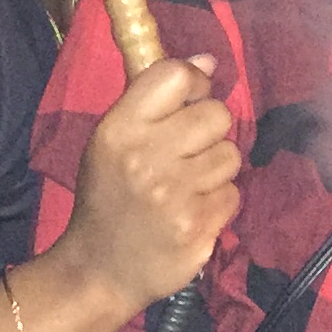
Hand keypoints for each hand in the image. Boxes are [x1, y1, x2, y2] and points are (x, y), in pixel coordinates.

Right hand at [49, 55, 240, 309]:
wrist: (98, 269)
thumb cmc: (107, 198)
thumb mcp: (112, 142)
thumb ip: (156, 100)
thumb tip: (209, 62)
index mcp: (120, 128)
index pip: (176, 76)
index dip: (194, 83)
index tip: (190, 100)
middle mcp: (146, 157)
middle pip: (216, 114)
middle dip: (209, 131)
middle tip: (188, 152)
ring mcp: (174, 194)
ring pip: (230, 155)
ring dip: (215, 169)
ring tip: (186, 186)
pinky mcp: (198, 226)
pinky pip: (232, 194)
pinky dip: (218, 202)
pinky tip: (192, 211)